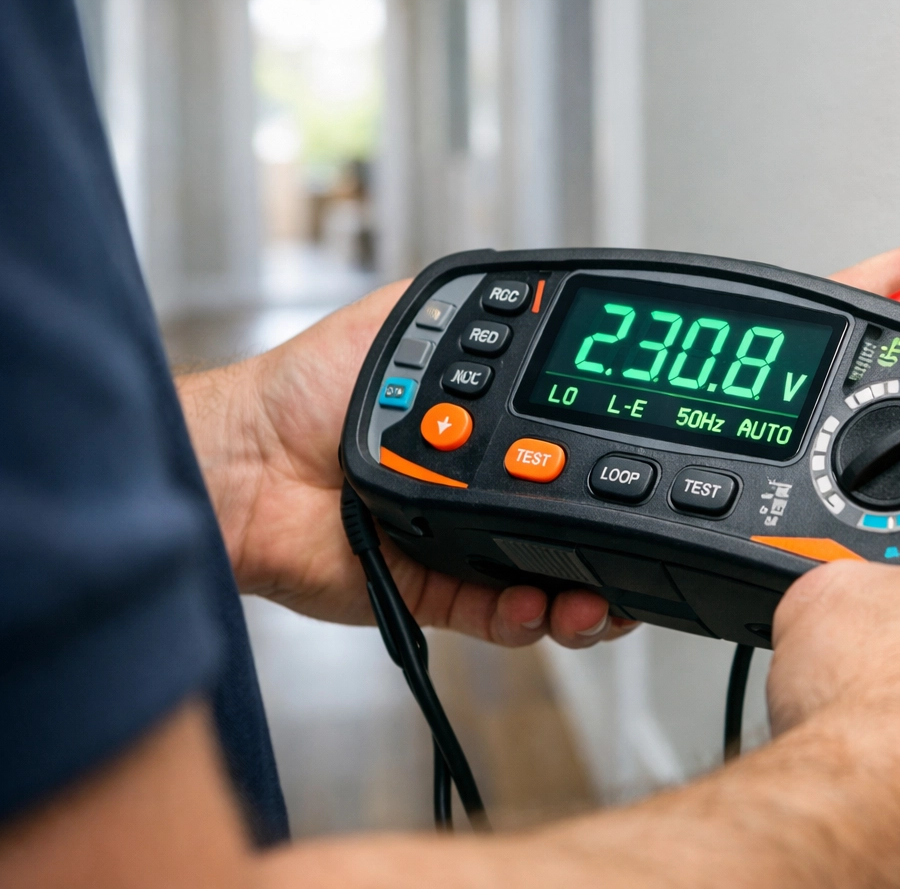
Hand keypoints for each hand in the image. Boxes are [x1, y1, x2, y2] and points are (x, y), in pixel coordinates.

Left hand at [177, 282, 634, 648]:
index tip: (650, 460)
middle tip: (645, 539)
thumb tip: (529, 287)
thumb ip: (463, 308)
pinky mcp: (436, 592)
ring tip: (600, 594)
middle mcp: (484, 486)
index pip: (574, 445)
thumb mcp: (399, 319)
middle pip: (576, 521)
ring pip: (550, 581)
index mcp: (488, 428)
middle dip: (618, 540)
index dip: (617, 458)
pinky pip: (497, 616)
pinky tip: (542, 601)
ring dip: (588, 593)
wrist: (245, 464)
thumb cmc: (302, 390)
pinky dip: (529, 618)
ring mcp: (465, 542)